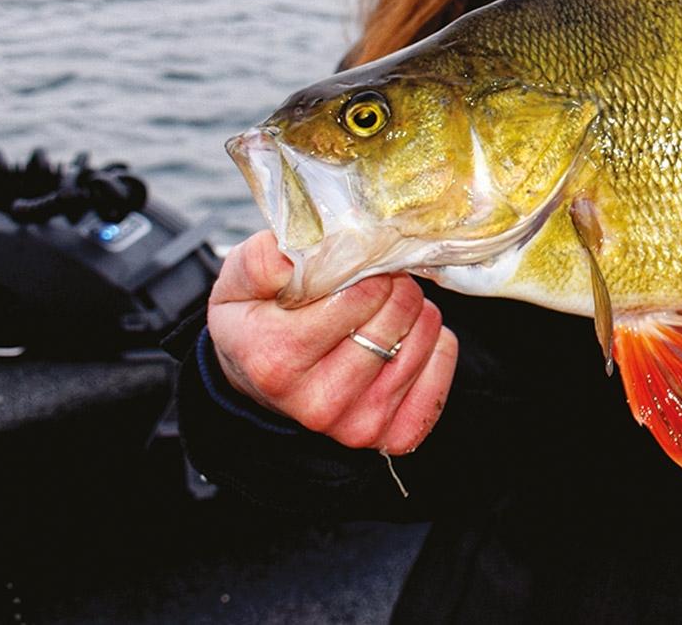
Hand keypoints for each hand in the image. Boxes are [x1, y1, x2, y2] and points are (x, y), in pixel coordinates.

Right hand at [205, 230, 458, 454]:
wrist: (258, 376)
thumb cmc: (255, 320)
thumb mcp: (238, 281)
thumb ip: (263, 259)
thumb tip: (309, 247)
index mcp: (277, 361)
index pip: (360, 295)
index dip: (365, 268)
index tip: (355, 266)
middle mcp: (318, 403)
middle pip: (397, 314)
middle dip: (391, 285)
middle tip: (374, 283)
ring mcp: (358, 425)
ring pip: (425, 335)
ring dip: (413, 310)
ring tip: (384, 310)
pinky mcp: (393, 435)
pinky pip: (443, 367)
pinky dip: (434, 343)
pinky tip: (402, 338)